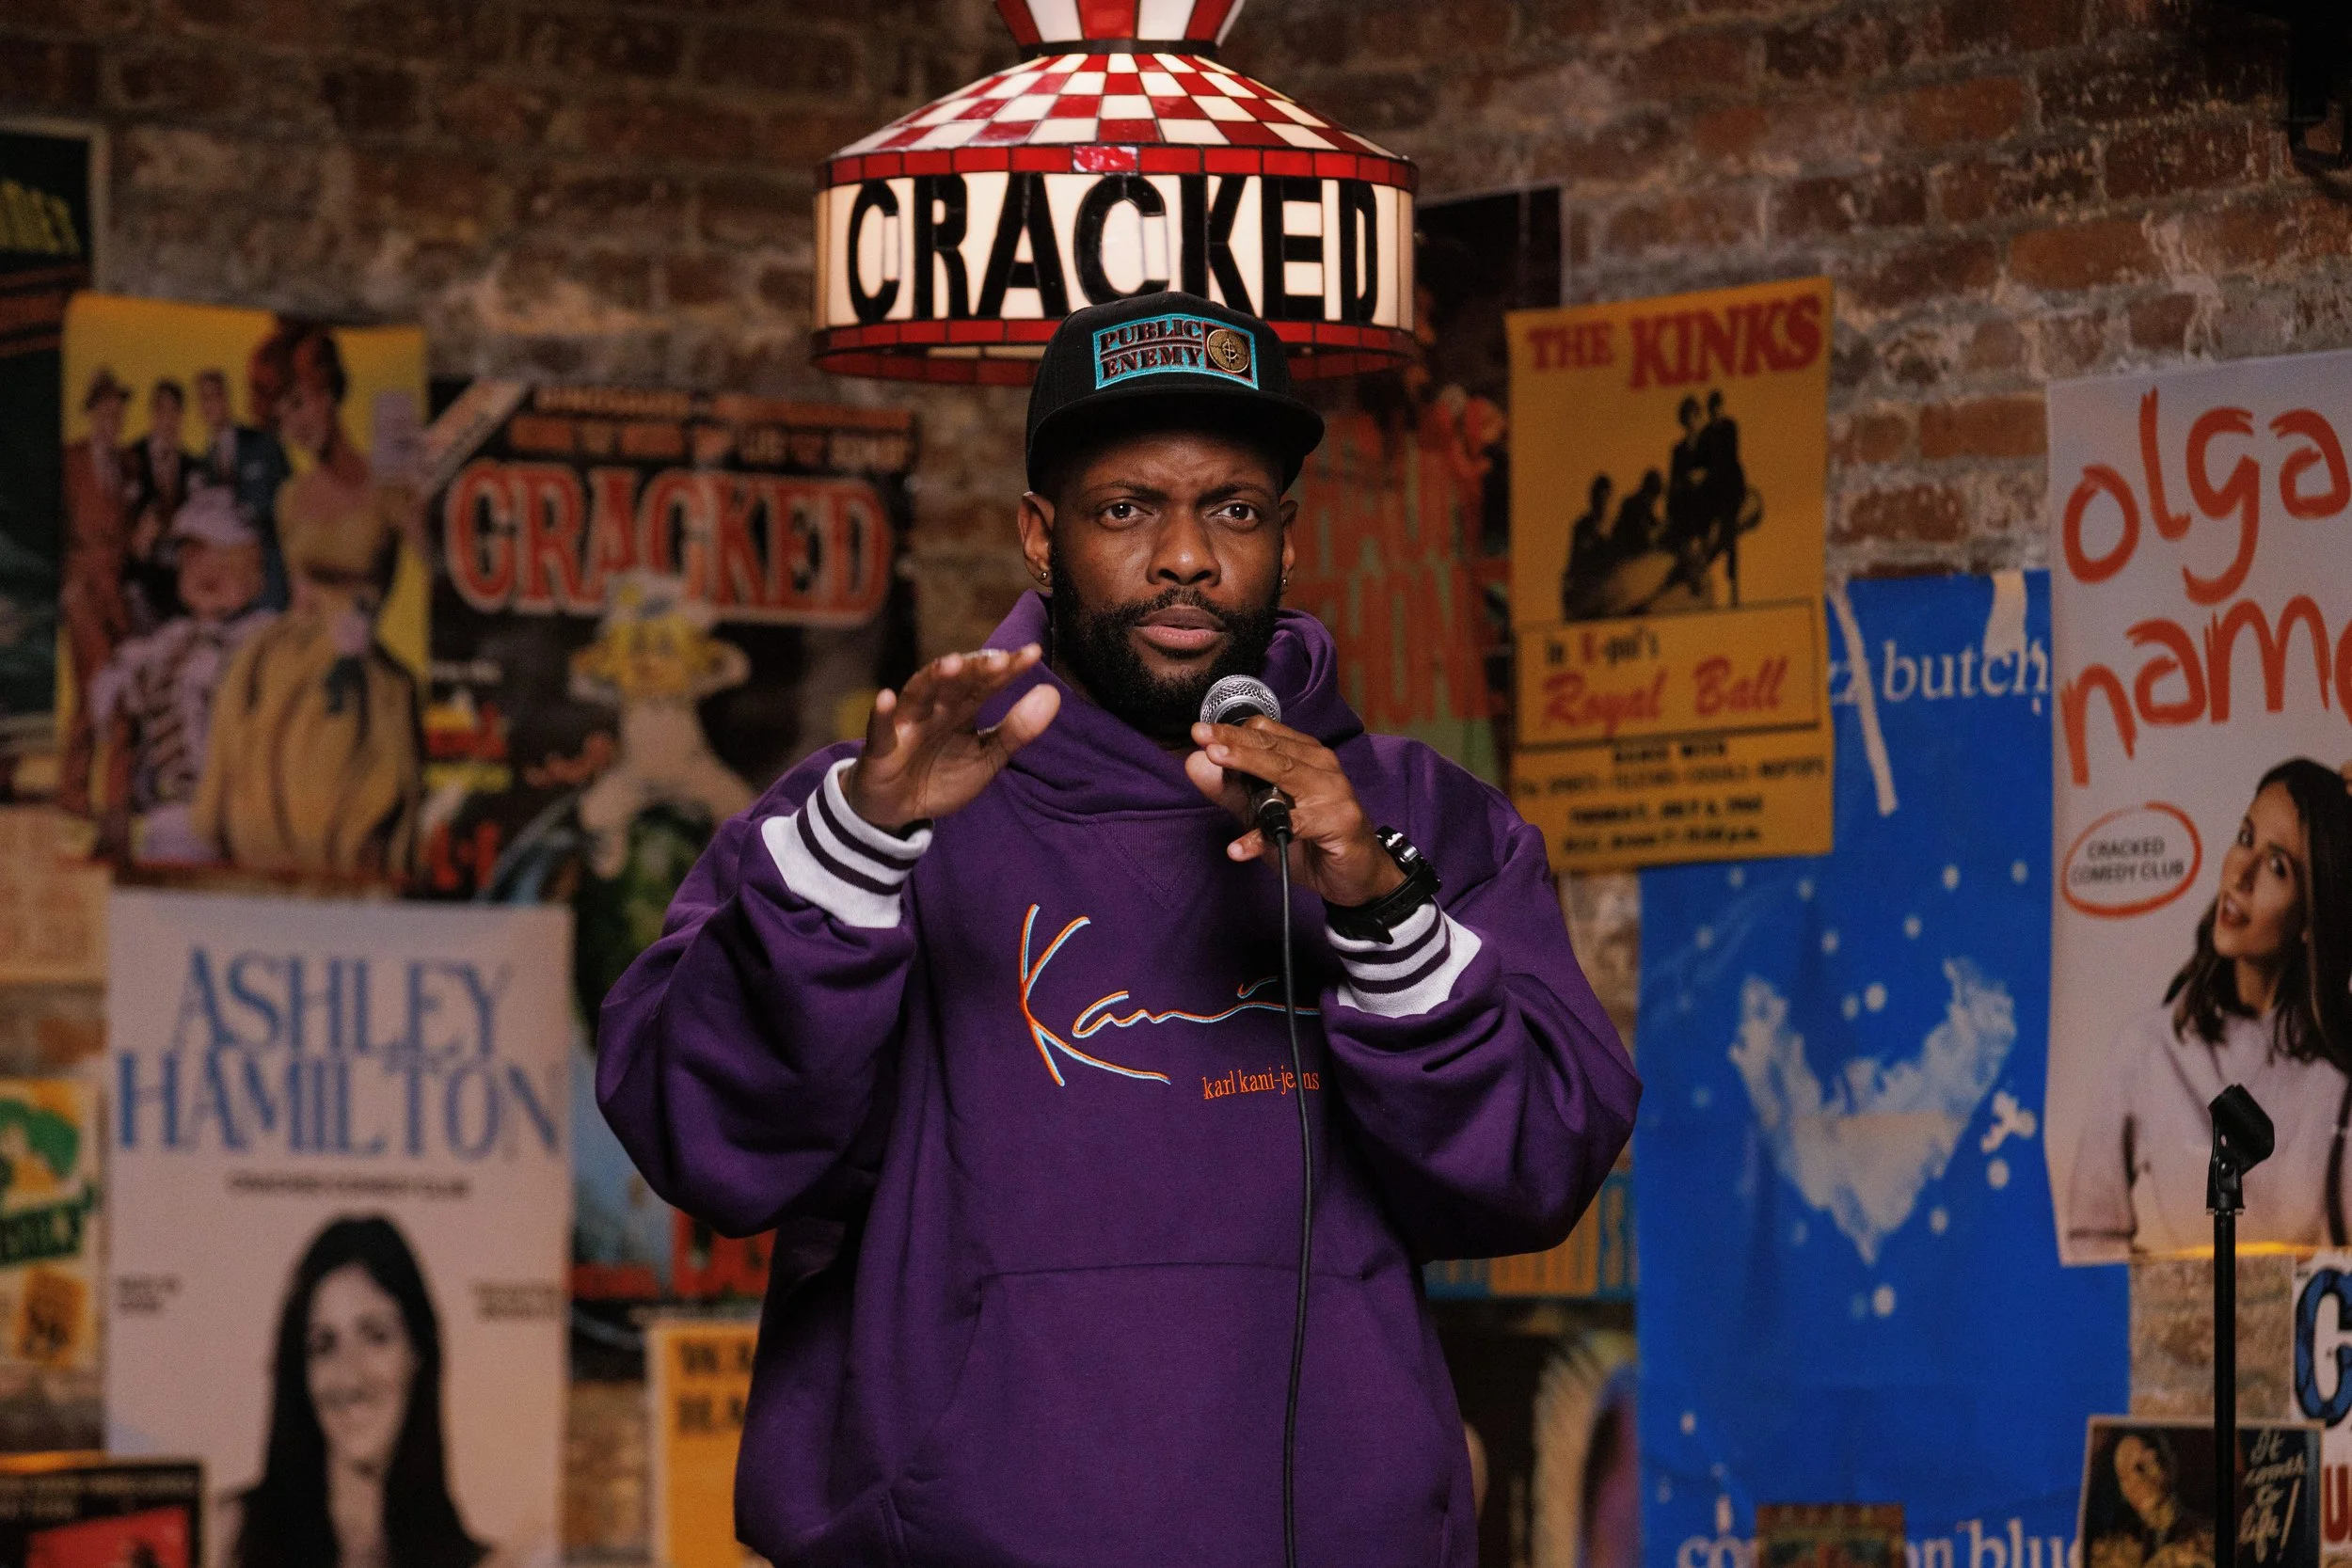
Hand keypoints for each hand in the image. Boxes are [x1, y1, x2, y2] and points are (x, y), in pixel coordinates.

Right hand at [845, 645, 1058, 830]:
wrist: (900, 810)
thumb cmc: (943, 775)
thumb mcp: (987, 758)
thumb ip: (1018, 729)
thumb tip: (1053, 693)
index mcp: (963, 709)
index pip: (988, 683)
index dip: (1009, 669)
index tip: (1033, 654)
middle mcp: (934, 709)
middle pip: (955, 682)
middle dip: (975, 669)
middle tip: (999, 660)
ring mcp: (906, 725)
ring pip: (919, 694)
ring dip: (934, 678)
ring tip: (953, 664)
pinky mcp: (880, 748)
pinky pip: (880, 730)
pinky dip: (882, 714)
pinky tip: (886, 697)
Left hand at [1184, 718, 1405, 907]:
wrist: (1356, 877)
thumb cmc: (1312, 841)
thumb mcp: (1264, 816)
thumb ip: (1233, 791)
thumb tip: (1195, 764)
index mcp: (1305, 756)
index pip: (1265, 734)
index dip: (1232, 730)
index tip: (1199, 730)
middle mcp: (1321, 766)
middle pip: (1272, 747)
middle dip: (1233, 739)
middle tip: (1201, 735)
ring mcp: (1332, 791)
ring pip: (1284, 772)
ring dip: (1247, 764)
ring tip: (1213, 758)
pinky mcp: (1339, 820)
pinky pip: (1294, 825)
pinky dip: (1263, 836)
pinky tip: (1238, 847)